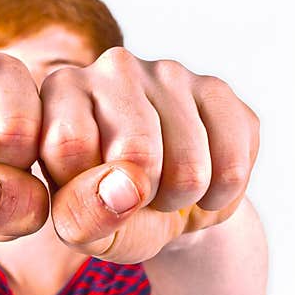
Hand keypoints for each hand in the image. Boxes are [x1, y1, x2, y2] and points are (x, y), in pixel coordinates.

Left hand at [40, 47, 258, 263]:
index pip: (69, 142)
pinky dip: (220, 194)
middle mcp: (113, 66)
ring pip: (189, 166)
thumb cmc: (108, 209)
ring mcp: (169, 72)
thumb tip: (124, 188)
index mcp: (61, 89)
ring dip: (181, 200)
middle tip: (136, 196)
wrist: (167, 204)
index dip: (88, 190)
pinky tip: (203, 181)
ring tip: (166, 190)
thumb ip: (82, 215)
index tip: (92, 194)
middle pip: (136, 150)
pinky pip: (232, 163)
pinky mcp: (217, 89)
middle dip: (142, 197)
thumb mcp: (81, 227)